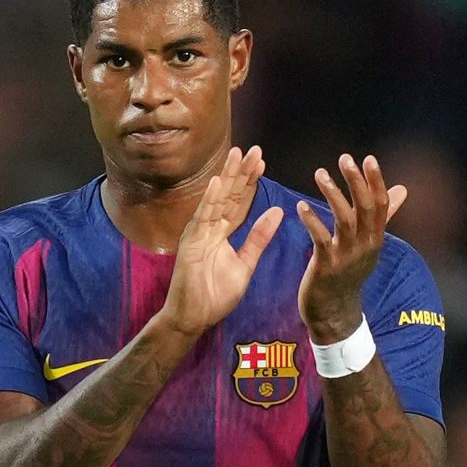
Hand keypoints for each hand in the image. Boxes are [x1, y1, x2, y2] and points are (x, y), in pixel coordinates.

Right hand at [159, 146, 284, 337]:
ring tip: (237, 154)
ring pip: (216, 199)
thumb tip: (277, 211)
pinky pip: (201, 218)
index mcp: (222, 233)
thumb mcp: (245, 264)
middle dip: (241, 172)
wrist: (193, 317)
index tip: (262, 163)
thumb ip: (259, 238)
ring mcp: (198, 233)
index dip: (250, 183)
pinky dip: (208, 199)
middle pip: (229, 195)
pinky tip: (216, 182)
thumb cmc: (215, 295)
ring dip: (227, 176)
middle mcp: (209, 228)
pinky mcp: (190, 243)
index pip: (239, 202)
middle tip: (255, 149)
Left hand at [296, 154, 407, 342]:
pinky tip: (300, 206)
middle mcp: (365, 245)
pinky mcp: (327, 266)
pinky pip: (321, 239)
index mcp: (375, 238)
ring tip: (320, 174)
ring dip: (333, 194)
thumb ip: (383, 216)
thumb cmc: (348, 273)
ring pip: (344, 219)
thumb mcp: (369, 245)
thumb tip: (402, 189)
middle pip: (366, 208)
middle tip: (345, 158)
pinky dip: (312, 221)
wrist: (334, 312)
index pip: (381, 204)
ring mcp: (347, 256)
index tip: (368, 158)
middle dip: (356, 181)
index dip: (376, 181)